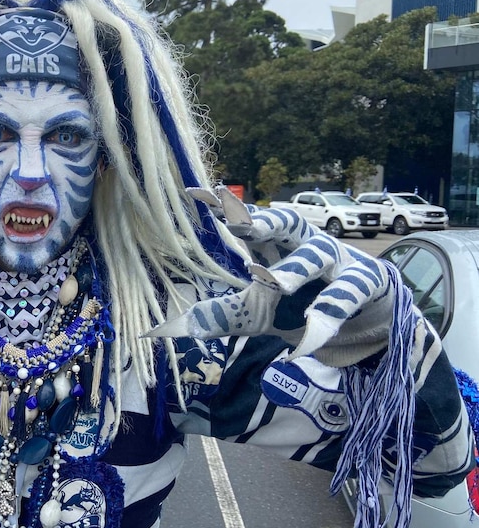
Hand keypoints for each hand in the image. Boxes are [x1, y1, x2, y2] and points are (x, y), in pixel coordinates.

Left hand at [147, 187, 395, 366]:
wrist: (364, 318)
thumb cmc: (302, 305)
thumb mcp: (256, 314)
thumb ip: (219, 317)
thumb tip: (164, 330)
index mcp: (277, 244)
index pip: (248, 220)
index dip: (224, 208)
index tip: (193, 193)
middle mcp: (305, 244)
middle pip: (285, 222)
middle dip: (263, 221)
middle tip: (239, 225)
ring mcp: (337, 261)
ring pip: (315, 257)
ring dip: (295, 269)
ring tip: (274, 282)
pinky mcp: (363, 284)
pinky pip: (344, 298)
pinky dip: (327, 317)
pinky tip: (310, 333)